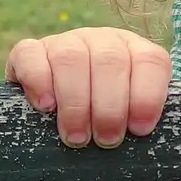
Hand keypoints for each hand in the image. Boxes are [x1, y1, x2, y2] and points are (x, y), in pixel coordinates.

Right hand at [4, 26, 171, 147]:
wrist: (56, 100)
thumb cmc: (102, 116)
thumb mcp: (128, 113)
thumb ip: (138, 118)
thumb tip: (143, 137)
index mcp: (135, 51)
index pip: (150, 61)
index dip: (147, 96)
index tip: (139, 129)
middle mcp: (102, 40)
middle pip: (110, 61)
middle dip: (110, 107)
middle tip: (106, 140)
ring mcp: (65, 42)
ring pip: (71, 58)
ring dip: (75, 102)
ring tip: (77, 136)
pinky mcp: (30, 51)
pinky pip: (30, 55)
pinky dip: (38, 81)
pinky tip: (45, 107)